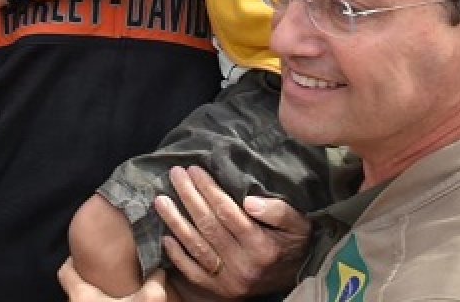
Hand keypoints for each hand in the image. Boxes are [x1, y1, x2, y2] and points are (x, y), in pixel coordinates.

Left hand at [58, 259, 167, 301]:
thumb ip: (153, 285)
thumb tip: (159, 271)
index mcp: (81, 295)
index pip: (65, 271)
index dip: (73, 259)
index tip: (89, 255)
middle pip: (75, 289)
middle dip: (89, 281)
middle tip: (107, 273)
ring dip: (95, 299)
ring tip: (113, 294)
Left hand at [157, 166, 308, 299]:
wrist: (296, 277)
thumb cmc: (294, 243)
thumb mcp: (299, 224)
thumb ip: (279, 211)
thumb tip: (249, 201)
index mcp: (262, 246)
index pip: (227, 212)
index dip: (208, 189)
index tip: (194, 170)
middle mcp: (243, 264)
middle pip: (208, 225)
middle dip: (188, 197)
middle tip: (175, 175)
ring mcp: (229, 280)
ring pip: (196, 247)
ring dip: (175, 222)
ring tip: (161, 200)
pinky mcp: (220, 290)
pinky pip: (193, 272)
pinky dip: (177, 255)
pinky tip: (165, 237)